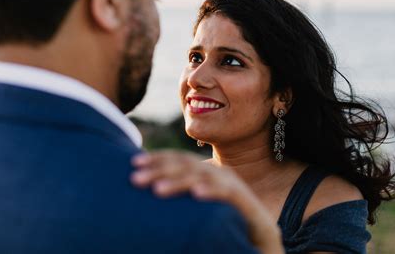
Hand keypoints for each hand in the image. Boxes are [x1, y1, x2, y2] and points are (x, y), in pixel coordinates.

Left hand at [130, 150, 283, 253]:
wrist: (260, 236)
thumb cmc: (225, 220)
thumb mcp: (198, 205)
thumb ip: (181, 195)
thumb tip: (151, 190)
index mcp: (206, 172)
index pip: (179, 159)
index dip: (157, 158)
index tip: (133, 162)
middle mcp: (218, 173)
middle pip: (186, 165)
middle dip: (160, 170)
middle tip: (135, 178)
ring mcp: (232, 184)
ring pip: (202, 176)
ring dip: (178, 181)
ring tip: (157, 189)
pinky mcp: (245, 200)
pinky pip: (226, 193)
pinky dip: (211, 191)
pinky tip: (196, 194)